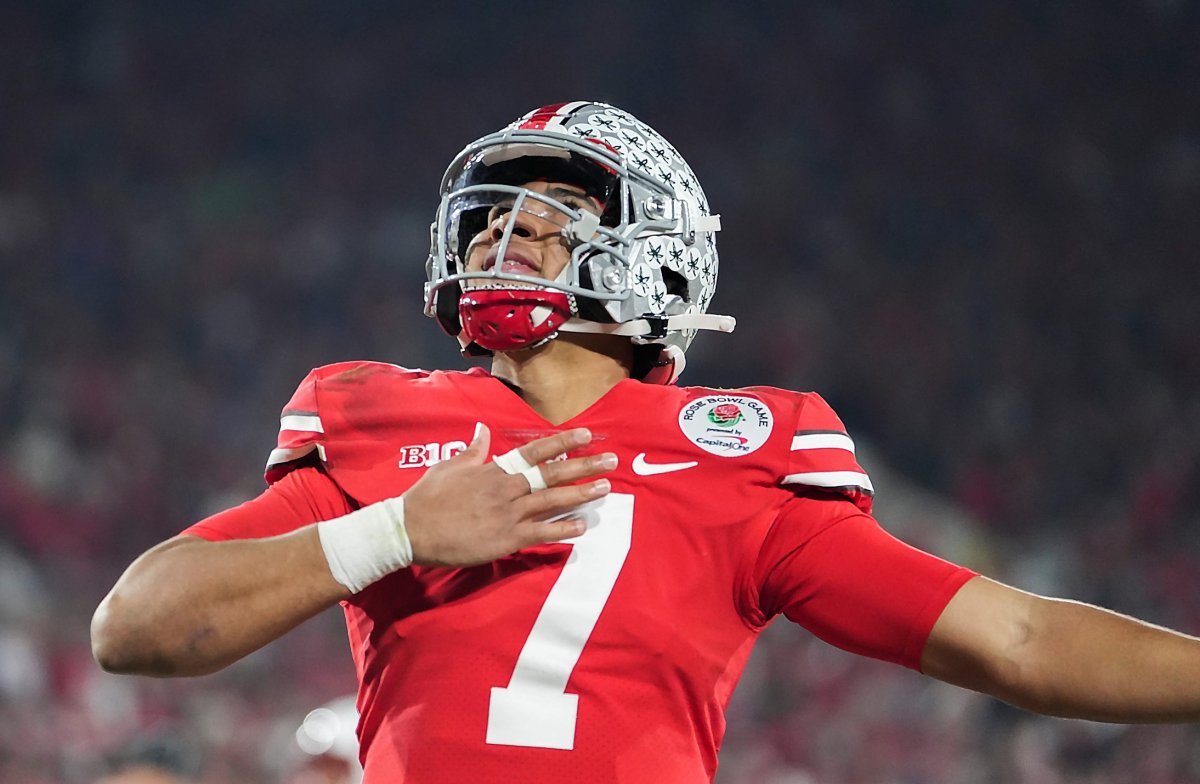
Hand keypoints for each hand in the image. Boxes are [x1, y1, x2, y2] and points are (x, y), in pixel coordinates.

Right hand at [401, 424, 615, 566]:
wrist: (410, 529)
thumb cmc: (427, 497)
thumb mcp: (449, 466)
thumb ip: (473, 449)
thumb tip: (484, 429)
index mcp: (494, 470)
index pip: (534, 451)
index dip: (562, 443)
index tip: (585, 436)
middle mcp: (506, 488)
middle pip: (552, 473)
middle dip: (583, 466)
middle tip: (611, 461)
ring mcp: (507, 514)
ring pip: (551, 501)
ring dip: (581, 494)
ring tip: (605, 488)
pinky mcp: (505, 539)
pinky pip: (540, 533)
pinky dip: (562, 529)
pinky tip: (581, 526)